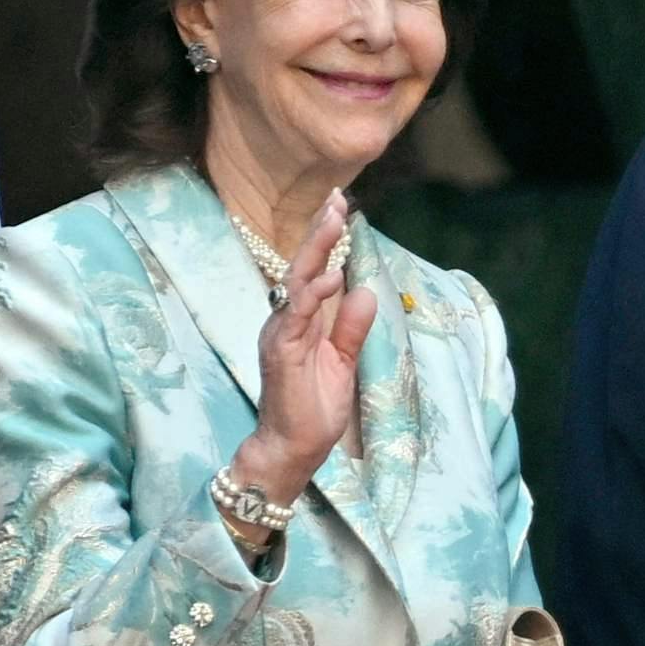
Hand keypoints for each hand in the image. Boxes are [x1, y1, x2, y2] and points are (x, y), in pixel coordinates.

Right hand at [237, 189, 375, 501]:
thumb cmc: (313, 407)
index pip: (314, 270)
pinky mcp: (281, 352)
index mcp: (300, 320)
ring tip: (335, 222)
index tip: (340, 207)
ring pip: (297, 282)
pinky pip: (296, 316)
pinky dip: (313, 295)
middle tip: (336, 199)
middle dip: (320, 232)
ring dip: (317, 251)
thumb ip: (350, 328)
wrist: (294, 447)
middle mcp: (285, 320)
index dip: (326, 239)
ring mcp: (280, 334)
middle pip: (303, 266)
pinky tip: (331, 276)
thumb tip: (363, 291)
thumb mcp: (342, 362)